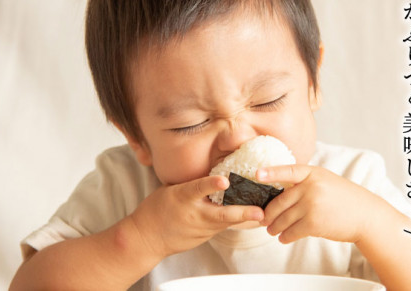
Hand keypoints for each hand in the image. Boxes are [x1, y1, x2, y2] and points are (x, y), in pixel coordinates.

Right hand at [129, 176, 263, 258]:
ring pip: (226, 223)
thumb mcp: (171, 190)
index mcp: (182, 197)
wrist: (146, 238)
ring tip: (265, 213)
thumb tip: (216, 173)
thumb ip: (193, 184)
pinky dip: (236, 222)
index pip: (198, 188)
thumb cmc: (157, 209)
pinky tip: (252, 218)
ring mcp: (200, 228)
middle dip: (242, 213)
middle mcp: (194, 214)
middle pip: (220, 214)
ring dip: (245, 218)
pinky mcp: (203, 237)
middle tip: (260, 212)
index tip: (225, 180)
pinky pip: (222, 227)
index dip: (211, 184)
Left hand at [257, 165, 378, 243]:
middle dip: (269, 214)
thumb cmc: (344, 199)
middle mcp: (311, 187)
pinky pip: (292, 231)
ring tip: (271, 231)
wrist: (365, 215)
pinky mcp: (314, 223)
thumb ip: (305, 182)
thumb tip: (280, 192)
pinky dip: (285, 236)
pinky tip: (283, 238)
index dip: (271, 172)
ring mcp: (312, 205)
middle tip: (263, 220)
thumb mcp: (325, 181)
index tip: (257, 174)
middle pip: (280, 201)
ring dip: (275, 227)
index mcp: (313, 173)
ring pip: (283, 219)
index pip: (288, 170)